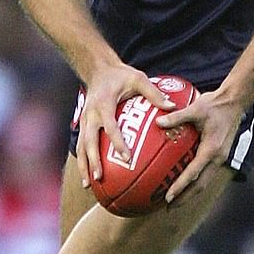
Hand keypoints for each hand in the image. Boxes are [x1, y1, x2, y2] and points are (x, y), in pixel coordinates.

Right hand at [76, 66, 174, 186]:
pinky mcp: (83, 124)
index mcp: (104, 104)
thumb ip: (154, 93)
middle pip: (89, 141)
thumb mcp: (138, 79)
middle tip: (100, 178)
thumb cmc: (121, 75)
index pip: (110, 127)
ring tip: (87, 185)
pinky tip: (88, 177)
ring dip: (84, 166)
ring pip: (81, 146)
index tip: (126, 157)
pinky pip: (81, 145)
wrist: (97, 69)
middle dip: (93, 161)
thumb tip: (172, 107)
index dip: (117, 143)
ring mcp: (84, 120)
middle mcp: (91, 114)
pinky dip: (83, 161)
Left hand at [155, 89, 244, 205]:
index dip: (181, 186)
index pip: (193, 173)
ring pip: (204, 182)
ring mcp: (220, 158)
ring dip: (190, 193)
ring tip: (175, 201)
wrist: (235, 102)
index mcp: (211, 150)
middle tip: (168, 207)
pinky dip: (195, 182)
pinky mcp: (219, 155)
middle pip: (200, 186)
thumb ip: (176, 117)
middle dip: (185, 198)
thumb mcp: (195, 109)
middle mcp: (217, 158)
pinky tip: (184, 183)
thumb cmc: (215, 104)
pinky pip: (206, 174)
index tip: (168, 197)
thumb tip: (158, 122)